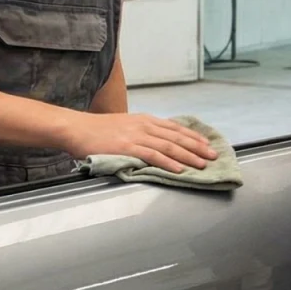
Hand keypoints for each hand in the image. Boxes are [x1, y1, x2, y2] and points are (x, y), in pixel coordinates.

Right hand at [59, 113, 217, 173]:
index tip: (208, 145)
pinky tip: (179, 169)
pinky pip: (152, 155)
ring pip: (168, 146)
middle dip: (197, 147)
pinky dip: (167, 163)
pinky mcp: (127, 147)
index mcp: (145, 120)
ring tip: (202, 165)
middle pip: (177, 137)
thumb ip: (143, 133)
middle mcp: (144, 125)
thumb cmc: (98, 130)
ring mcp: (136, 136)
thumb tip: (159, 143)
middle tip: (213, 156)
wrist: (77, 129)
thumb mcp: (125, 126)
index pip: (176, 128)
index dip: (193, 137)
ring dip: (188, 156)